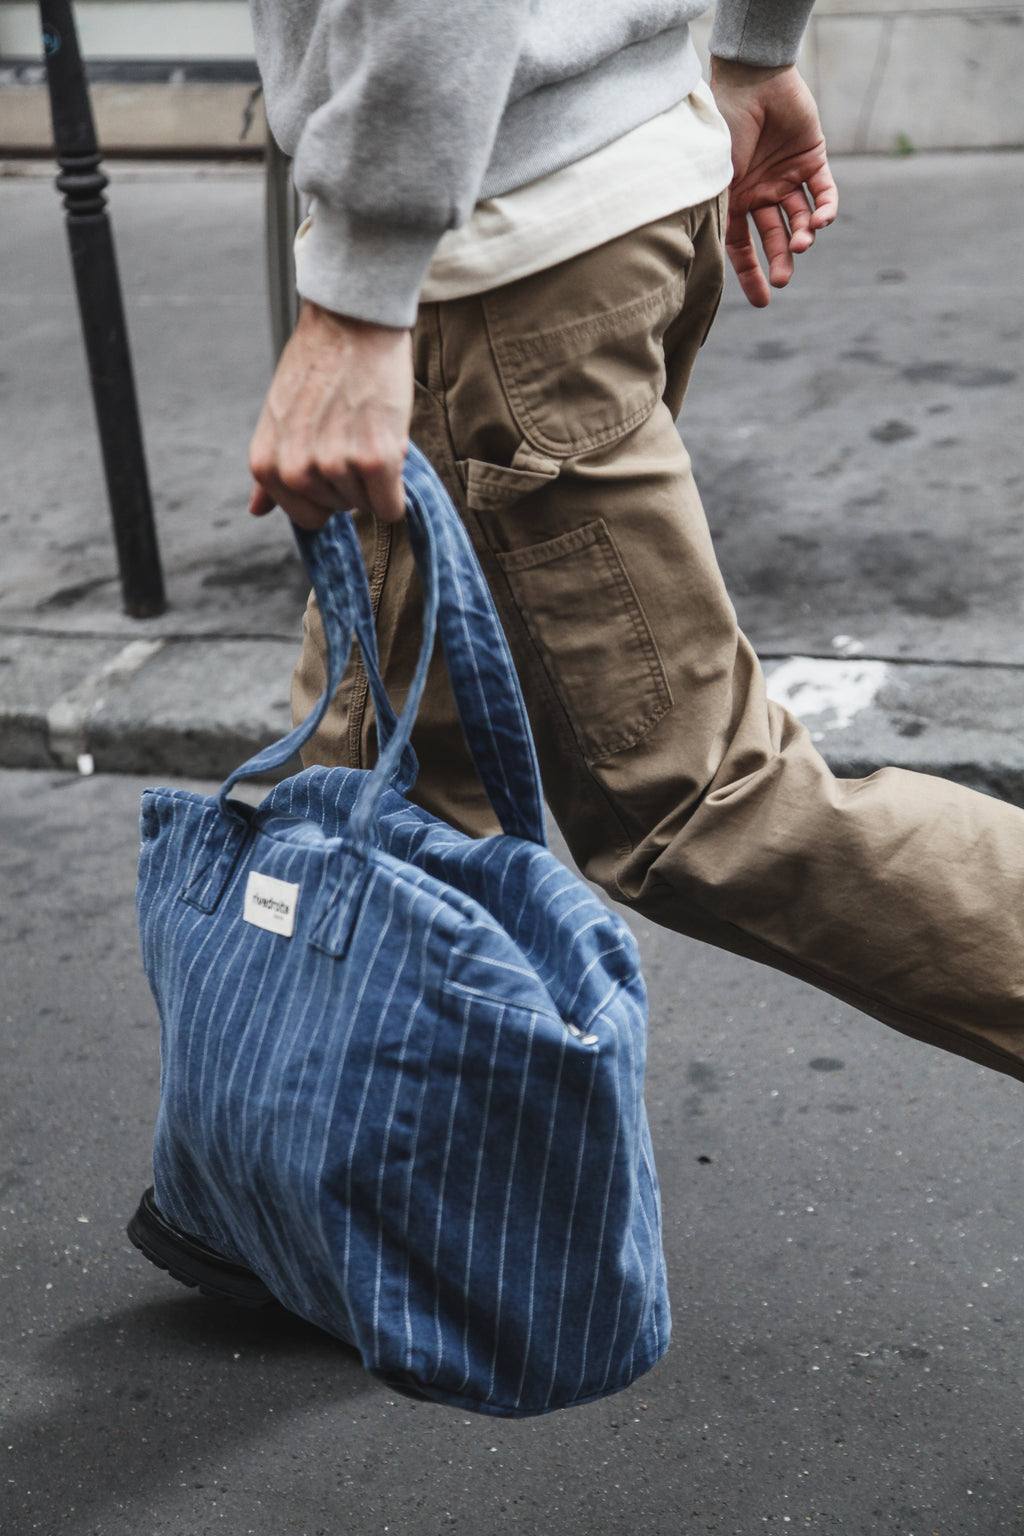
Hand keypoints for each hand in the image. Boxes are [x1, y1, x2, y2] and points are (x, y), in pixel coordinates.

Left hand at [249, 300, 413, 526]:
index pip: (308, 517)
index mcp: (267, 465)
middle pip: (340, 510)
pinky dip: (397, 488)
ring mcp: (334, 466)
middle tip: (351, 429)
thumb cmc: (319, 365)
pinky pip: (392, 507)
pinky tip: (388, 444)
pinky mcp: (374, 460)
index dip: (327, 489)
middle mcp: (295, 471)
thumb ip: (271, 470)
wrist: (350, 321)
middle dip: (352, 479)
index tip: (332, 451)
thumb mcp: (278, 417)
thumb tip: (256, 510)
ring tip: (366, 425)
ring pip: (368, 505)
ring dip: (376, 474)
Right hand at [709, 59, 837, 307]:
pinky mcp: (812, 158)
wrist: (750, 81)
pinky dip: (826, 210)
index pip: (742, 246)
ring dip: (804, 235)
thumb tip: (709, 262)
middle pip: (774, 237)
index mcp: (733, 200)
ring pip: (800, 218)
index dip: (752, 275)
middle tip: (784, 280)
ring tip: (803, 242)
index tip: (763, 302)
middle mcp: (760, 192)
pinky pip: (824, 192)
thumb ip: (718, 216)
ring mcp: (786, 176)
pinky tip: (822, 221)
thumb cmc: (723, 129)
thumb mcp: (715, 181)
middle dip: (781, 260)